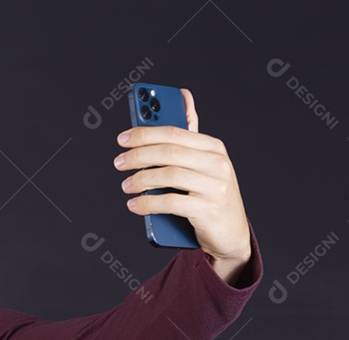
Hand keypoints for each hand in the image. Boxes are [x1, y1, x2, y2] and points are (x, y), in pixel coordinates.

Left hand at [115, 88, 250, 283]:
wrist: (230, 234)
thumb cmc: (209, 194)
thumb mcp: (203, 163)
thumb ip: (190, 134)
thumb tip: (183, 95)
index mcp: (213, 147)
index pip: (174, 133)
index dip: (144, 133)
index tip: (122, 138)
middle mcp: (217, 164)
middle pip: (169, 152)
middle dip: (138, 156)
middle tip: (118, 162)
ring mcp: (215, 187)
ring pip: (169, 176)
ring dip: (140, 180)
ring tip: (126, 185)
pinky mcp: (208, 210)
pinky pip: (170, 203)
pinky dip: (147, 203)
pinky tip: (134, 204)